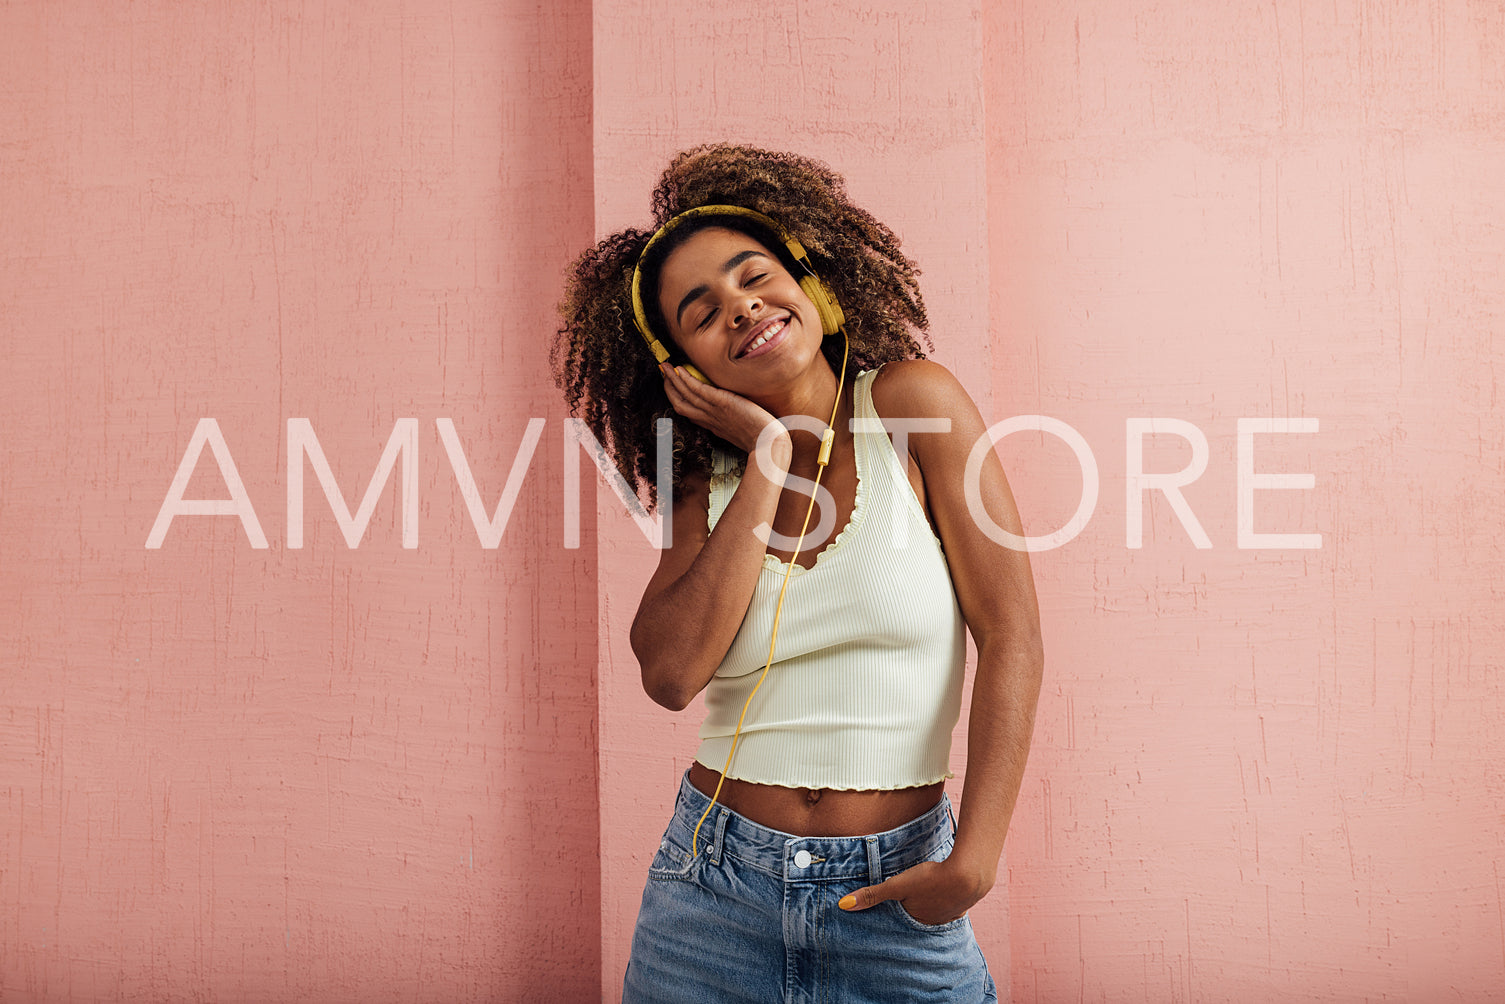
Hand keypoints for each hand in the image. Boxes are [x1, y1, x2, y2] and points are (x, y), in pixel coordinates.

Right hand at [659, 363, 790, 462]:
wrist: (770, 444)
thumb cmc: (763, 438)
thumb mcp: (746, 430)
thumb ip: (738, 422)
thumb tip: (739, 416)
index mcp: (715, 426)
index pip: (691, 412)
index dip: (679, 399)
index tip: (674, 388)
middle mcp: (711, 419)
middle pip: (682, 404)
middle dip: (670, 388)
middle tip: (664, 373)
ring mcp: (715, 411)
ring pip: (686, 396)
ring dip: (673, 380)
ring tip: (665, 367)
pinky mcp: (722, 403)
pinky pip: (698, 390)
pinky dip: (686, 380)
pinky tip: (679, 370)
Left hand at [836, 857, 992, 926]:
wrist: (968, 874)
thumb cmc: (930, 880)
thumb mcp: (897, 885)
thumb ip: (872, 895)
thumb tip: (843, 905)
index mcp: (917, 920)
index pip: (901, 923)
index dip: (896, 918)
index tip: (890, 917)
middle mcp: (934, 922)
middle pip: (919, 918)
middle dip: (913, 915)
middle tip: (907, 909)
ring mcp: (951, 915)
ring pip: (936, 912)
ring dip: (931, 907)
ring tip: (925, 902)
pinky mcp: (964, 903)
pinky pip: (952, 906)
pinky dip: (948, 901)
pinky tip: (946, 894)